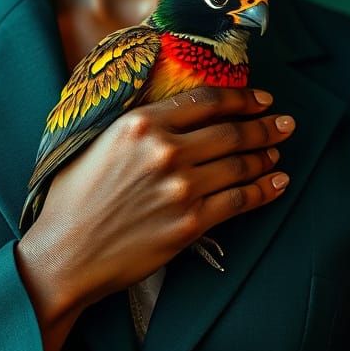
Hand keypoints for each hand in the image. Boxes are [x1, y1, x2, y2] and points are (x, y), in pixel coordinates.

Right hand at [17, 86, 294, 311]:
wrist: (66, 253)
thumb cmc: (74, 197)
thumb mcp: (97, 140)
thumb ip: (136, 123)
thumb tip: (172, 109)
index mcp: (140, 123)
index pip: (205, 101)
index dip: (240, 98)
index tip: (260, 98)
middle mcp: (164, 150)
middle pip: (229, 131)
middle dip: (263, 125)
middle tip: (283, 122)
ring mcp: (180, 188)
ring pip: (238, 164)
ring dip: (265, 156)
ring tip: (278, 151)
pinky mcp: (189, 223)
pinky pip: (238, 201)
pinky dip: (263, 190)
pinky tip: (277, 183)